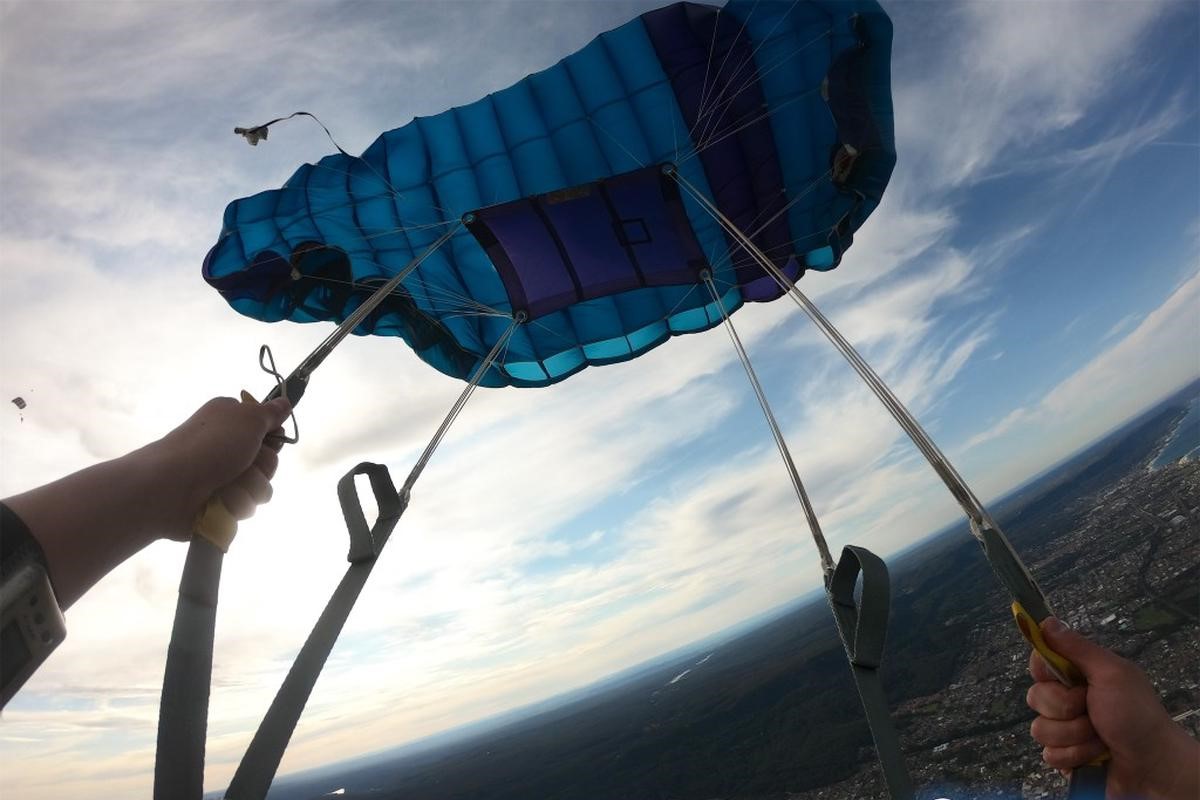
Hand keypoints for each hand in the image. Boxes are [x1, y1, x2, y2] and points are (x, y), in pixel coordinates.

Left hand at [153, 395, 292, 539]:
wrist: (171, 486)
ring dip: (250, 487)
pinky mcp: (221, 503)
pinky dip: (236, 504)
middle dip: (263, 467)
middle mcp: (229, 448)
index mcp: (232, 421)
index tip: (269, 441)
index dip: (273, 439)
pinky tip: (220, 501)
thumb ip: (271, 412)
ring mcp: (225, 477)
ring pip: (261, 488)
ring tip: (227, 485)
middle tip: (245, 463)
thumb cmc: (211, 445)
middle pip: (269, 462)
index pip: (270, 432)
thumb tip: (285, 401)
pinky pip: (246, 507)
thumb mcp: (248, 418)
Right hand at [1026, 617, 1199, 798]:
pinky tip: (1095, 756)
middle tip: (1091, 709)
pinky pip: (1049, 755)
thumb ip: (1077, 647)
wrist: (1154, 765)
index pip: (1038, 661)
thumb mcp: (1111, 674)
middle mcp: (1067, 700)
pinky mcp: (1064, 756)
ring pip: (1039, 729)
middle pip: (1035, 697)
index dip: (1044, 670)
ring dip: (1074, 735)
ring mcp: (1064, 729)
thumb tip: (1046, 620)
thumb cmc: (1137, 715)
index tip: (1063, 676)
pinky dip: (1075, 756)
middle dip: (1065, 708)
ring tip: (1100, 737)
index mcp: (1077, 675)